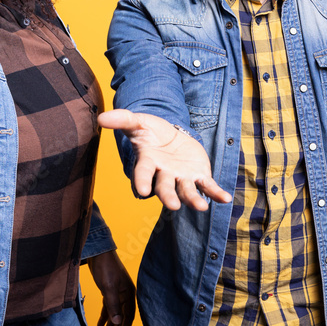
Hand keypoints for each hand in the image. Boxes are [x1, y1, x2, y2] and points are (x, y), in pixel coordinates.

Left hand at [86, 250, 134, 325]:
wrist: (98, 252)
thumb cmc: (105, 268)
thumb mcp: (108, 287)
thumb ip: (113, 305)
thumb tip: (118, 322)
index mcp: (129, 294)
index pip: (128, 317)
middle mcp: (125, 295)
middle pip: (121, 318)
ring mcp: (118, 293)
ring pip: (114, 314)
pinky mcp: (109, 291)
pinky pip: (108, 308)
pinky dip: (104, 317)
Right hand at [98, 109, 230, 210]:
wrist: (170, 135)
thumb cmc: (151, 131)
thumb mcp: (137, 122)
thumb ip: (122, 120)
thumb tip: (101, 118)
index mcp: (148, 162)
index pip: (143, 173)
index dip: (142, 181)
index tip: (142, 191)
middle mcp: (164, 174)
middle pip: (165, 187)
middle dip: (168, 196)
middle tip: (172, 205)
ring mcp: (182, 178)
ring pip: (186, 191)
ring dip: (193, 199)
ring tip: (202, 207)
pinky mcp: (198, 176)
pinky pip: (207, 186)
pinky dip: (216, 193)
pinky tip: (225, 198)